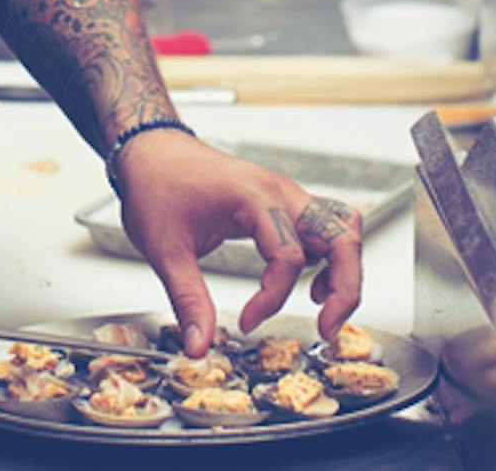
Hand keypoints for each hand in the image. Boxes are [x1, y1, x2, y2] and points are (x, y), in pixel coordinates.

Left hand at [114, 129, 361, 357]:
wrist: (149, 149)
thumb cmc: (156, 184)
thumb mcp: (165, 248)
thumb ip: (187, 298)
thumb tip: (199, 345)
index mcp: (253, 196)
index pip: (288, 258)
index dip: (272, 299)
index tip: (246, 322)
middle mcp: (278, 191)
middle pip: (341, 236)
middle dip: (346, 286)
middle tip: (327, 327)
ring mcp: (282, 193)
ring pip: (341, 227)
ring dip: (344, 268)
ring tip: (324, 306)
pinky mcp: (279, 201)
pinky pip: (323, 225)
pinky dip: (329, 255)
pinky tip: (310, 282)